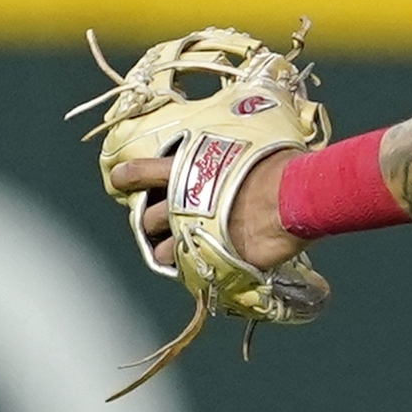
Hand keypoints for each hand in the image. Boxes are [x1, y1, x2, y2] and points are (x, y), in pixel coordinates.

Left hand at [106, 150, 299, 272]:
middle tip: (165, 222)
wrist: (290, 197)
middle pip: (148, 219)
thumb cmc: (275, 165)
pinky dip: (192, 268)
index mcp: (187, 170)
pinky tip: (204, 262)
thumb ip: (232, 152)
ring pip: (161, 252)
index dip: (130, 177)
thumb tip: (240, 142)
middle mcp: (181, 203)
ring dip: (169, 251)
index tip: (121, 180)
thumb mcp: (249, 144)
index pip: (143, 172)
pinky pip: (189, 270)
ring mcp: (192, 233)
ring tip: (184, 248)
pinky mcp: (208, 259)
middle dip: (152, 223)